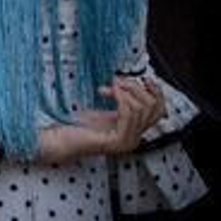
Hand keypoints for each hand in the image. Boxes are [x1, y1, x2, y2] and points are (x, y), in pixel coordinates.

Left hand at [36, 76, 165, 163]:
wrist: (61, 139)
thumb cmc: (77, 125)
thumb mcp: (103, 110)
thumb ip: (119, 101)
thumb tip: (127, 82)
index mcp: (134, 130)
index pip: (159, 111)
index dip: (156, 92)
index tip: (144, 78)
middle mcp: (135, 138)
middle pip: (153, 107)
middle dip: (137, 88)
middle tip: (118, 81)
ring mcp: (128, 141)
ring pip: (142, 109)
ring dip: (125, 91)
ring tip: (110, 87)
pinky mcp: (118, 141)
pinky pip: (128, 114)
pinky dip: (120, 98)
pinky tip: (107, 93)